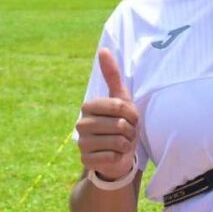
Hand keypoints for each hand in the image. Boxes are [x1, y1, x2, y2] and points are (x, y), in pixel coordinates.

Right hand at [76, 49, 138, 181]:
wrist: (118, 153)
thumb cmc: (121, 123)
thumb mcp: (121, 98)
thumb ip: (112, 75)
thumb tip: (103, 49)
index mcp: (88, 106)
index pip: (119, 107)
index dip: (132, 114)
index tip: (129, 117)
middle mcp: (81, 124)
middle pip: (119, 124)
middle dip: (130, 130)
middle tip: (126, 132)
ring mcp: (81, 144)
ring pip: (116, 141)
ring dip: (126, 144)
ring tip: (121, 143)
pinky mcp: (85, 161)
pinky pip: (111, 157)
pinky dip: (118, 157)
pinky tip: (114, 156)